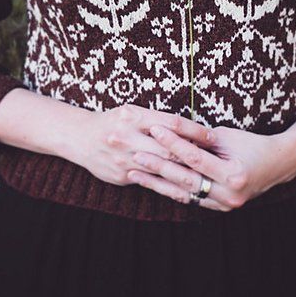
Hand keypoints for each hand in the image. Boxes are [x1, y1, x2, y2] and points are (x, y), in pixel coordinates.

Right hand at [75, 103, 216, 186]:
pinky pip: (150, 181)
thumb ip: (157, 119)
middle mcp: (126, 137)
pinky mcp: (121, 176)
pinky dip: (169, 182)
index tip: (212, 136)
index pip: (172, 123)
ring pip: (161, 168)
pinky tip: (185, 185)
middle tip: (215, 158)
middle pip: (169, 148)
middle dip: (194, 154)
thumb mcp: (132, 112)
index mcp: (133, 116)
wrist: (80, 138)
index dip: (195, 131)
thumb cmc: (113, 121)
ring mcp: (123, 158)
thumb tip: (189, 129)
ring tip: (205, 172)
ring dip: (184, 171)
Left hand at [126, 122, 295, 210]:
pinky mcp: (219, 209)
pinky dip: (171, 190)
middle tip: (135, 154)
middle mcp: (229, 195)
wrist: (276, 165)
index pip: (195, 157)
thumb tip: (170, 129)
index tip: (154, 129)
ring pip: (184, 194)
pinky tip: (152, 183)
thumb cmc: (250, 143)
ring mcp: (224, 205)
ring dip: (157, 183)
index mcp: (233, 174)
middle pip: (185, 179)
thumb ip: (199, 137)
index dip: (173, 143)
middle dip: (158, 166)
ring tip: (133, 172)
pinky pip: (190, 199)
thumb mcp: (226, 136)